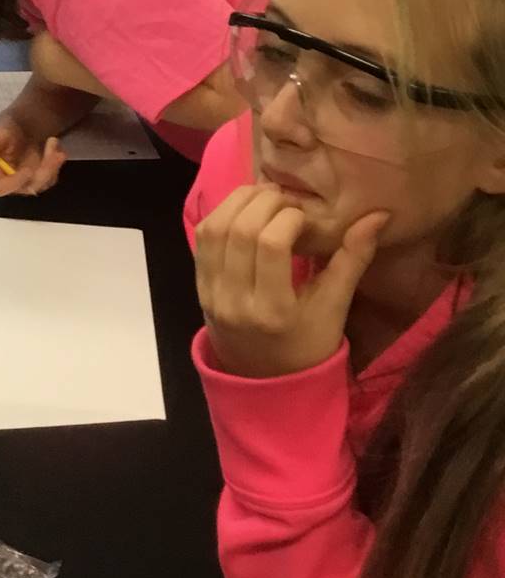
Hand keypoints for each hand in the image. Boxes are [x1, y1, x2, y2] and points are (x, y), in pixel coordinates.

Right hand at [0, 109, 68, 197]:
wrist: (25, 124)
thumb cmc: (9, 128)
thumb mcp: (0, 131)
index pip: (1, 188)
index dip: (14, 183)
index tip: (28, 171)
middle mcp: (11, 182)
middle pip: (27, 187)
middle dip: (43, 171)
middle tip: (54, 151)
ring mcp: (28, 182)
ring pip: (43, 183)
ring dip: (52, 164)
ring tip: (54, 140)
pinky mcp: (42, 179)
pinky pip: (52, 176)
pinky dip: (56, 161)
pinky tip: (56, 146)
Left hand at [195, 184, 386, 378]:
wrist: (265, 380)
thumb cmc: (309, 345)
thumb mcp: (335, 307)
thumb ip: (352, 259)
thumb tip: (378, 215)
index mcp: (273, 311)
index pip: (270, 244)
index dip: (289, 216)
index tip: (306, 216)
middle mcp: (235, 302)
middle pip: (240, 230)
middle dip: (264, 202)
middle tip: (286, 199)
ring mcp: (211, 295)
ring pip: (215, 229)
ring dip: (239, 202)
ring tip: (265, 197)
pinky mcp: (199, 287)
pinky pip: (202, 240)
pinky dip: (222, 215)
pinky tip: (244, 211)